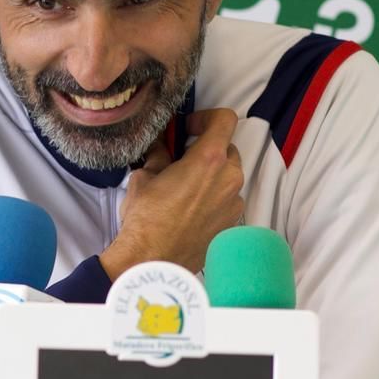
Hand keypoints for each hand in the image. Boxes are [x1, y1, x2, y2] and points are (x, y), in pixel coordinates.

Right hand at [101, 108, 244, 276]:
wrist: (152, 260)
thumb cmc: (146, 218)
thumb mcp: (145, 177)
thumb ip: (158, 154)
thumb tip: (159, 144)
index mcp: (209, 159)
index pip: (225, 120)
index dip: (207, 118)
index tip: (190, 128)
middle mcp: (229, 179)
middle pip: (228, 149)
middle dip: (207, 149)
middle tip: (183, 158)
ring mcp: (233, 203)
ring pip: (228, 177)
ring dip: (212, 175)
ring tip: (186, 187)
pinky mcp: (232, 224)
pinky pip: (227, 200)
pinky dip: (214, 197)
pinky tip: (191, 208)